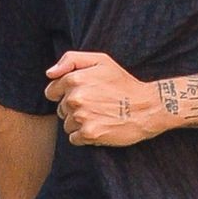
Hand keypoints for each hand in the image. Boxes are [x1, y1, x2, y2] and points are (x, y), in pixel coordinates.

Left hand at [44, 50, 162, 145]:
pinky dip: (84, 136)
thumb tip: (49, 74)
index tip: (84, 94)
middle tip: (96, 105)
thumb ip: (71, 60)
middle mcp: (75, 98)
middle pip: (60, 109)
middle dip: (74, 108)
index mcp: (74, 79)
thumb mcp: (101, 61)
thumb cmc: (123, 83)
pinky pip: (74, 138)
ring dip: (79, 123)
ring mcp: (81, 117)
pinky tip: (100, 127)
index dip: (65, 94)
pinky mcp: (89, 134)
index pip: (52, 91)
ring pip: (67, 124)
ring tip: (99, 116)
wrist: (147, 107)